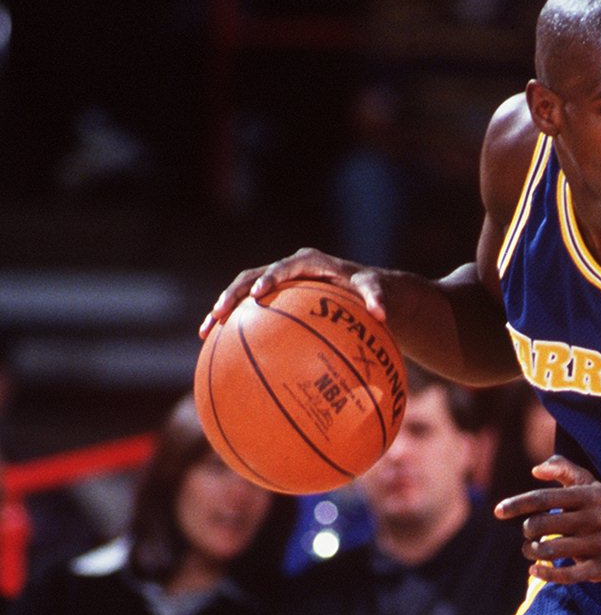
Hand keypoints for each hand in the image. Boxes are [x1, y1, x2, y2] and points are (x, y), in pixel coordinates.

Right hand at [201, 246, 391, 338]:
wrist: (362, 292)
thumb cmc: (369, 291)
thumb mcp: (376, 291)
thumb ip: (376, 298)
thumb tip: (381, 313)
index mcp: (308, 263)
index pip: (285, 267)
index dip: (270, 278)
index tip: (260, 293)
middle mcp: (287, 270)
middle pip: (251, 277)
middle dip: (233, 295)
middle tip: (219, 313)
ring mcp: (276, 284)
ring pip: (242, 293)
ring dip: (223, 310)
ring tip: (205, 332)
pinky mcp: (272, 300)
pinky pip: (248, 313)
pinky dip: (234, 328)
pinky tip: (219, 352)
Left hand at [495, 456, 600, 583]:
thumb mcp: (589, 484)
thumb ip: (563, 469)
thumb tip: (536, 470)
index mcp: (587, 495)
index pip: (544, 498)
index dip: (518, 504)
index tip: (497, 511)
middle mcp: (594, 518)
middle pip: (543, 525)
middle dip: (528, 531)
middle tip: (529, 534)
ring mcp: (599, 544)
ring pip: (551, 550)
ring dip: (532, 551)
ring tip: (531, 550)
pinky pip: (568, 575)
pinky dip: (546, 574)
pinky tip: (534, 571)